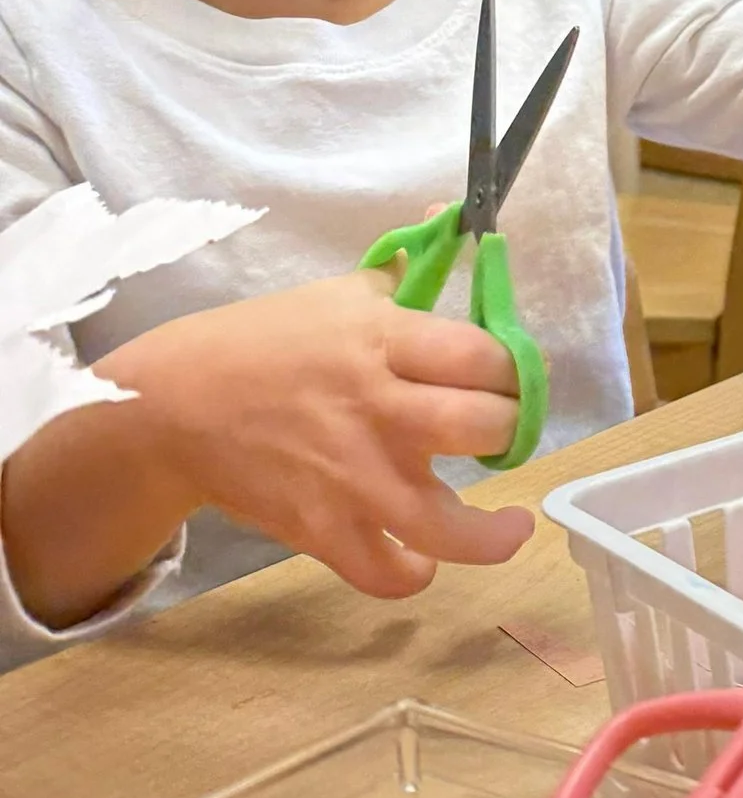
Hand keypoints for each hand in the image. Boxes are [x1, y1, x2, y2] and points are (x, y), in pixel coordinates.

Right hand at [74, 271, 531, 604]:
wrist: (171, 407)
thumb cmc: (260, 342)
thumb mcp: (335, 294)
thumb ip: (400, 277)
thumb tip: (443, 224)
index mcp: (384, 343)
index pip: (485, 356)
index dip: (515, 370)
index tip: (511, 380)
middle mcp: (380, 411)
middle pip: (485, 428)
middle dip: (512, 432)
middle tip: (502, 434)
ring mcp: (353, 478)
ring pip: (449, 526)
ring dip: (494, 534)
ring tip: (511, 526)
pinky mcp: (322, 530)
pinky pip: (386, 572)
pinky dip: (412, 573)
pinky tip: (424, 558)